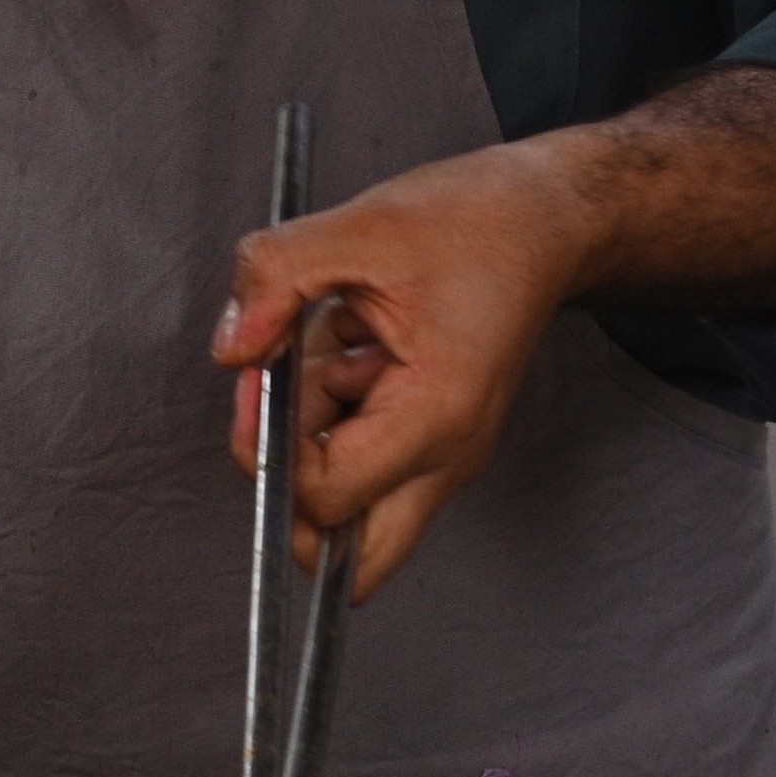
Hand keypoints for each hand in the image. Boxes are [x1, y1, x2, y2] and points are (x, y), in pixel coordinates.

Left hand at [209, 139, 597, 601]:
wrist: (543, 219)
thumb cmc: (476, 224)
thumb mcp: (359, 227)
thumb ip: (276, 280)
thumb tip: (232, 347)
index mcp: (437, 415)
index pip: (325, 499)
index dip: (270, 450)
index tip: (259, 382)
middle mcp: (449, 456)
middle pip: (348, 557)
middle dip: (291, 493)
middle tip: (282, 407)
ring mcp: (445, 455)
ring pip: (348, 505)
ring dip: (313, 437)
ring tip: (335, 350)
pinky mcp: (432, 438)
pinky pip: (363, 459)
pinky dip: (336, 414)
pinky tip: (353, 348)